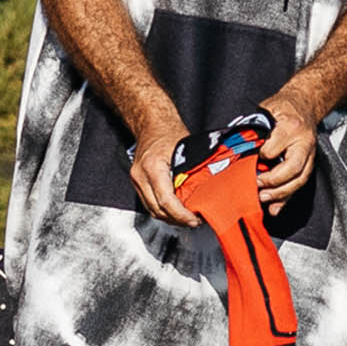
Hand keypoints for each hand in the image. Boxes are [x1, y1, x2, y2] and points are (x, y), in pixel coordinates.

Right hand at [128, 112, 198, 227]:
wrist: (152, 124)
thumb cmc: (168, 133)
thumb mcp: (188, 151)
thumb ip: (195, 172)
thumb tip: (210, 191)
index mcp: (153, 167)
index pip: (166, 201)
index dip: (181, 215)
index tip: (193, 220)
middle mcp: (140, 175)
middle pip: (157, 209)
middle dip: (176, 220)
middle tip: (194, 221)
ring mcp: (136, 180)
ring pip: (152, 210)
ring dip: (169, 218)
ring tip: (186, 219)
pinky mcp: (137, 182)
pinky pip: (149, 203)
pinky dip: (162, 210)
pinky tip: (175, 211)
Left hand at [256, 88, 319, 214]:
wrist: (304, 105)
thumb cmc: (283, 108)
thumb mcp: (267, 110)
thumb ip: (256, 128)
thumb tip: (237, 145)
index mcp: (291, 127)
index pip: (276, 147)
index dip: (263, 156)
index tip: (252, 159)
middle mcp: (304, 143)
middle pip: (292, 169)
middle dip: (273, 182)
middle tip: (257, 186)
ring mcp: (309, 156)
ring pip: (298, 181)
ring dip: (280, 194)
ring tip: (263, 199)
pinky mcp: (308, 165)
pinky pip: (298, 185)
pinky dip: (286, 199)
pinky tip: (275, 208)